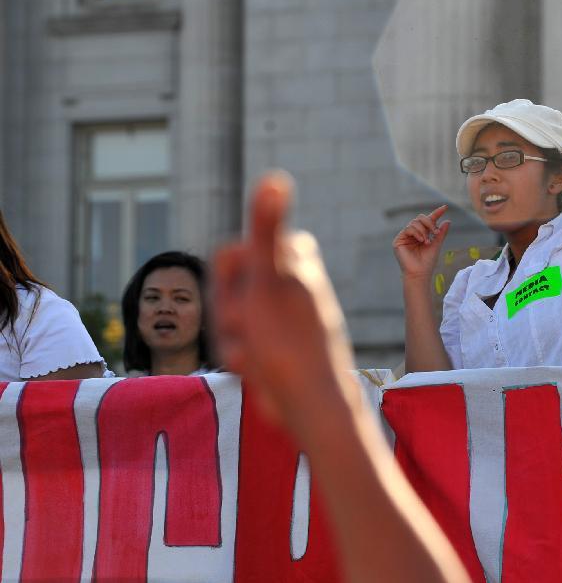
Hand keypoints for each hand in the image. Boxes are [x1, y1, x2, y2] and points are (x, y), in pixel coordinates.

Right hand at [214, 171, 355, 432]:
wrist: (312, 404)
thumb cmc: (292, 341)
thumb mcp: (272, 280)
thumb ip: (268, 230)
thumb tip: (275, 178)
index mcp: (295, 262)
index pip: (234, 251)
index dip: (228, 275)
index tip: (243, 292)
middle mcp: (289, 286)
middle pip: (228, 288)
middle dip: (228, 313)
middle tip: (250, 330)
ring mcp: (281, 319)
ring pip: (229, 321)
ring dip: (234, 341)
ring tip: (256, 356)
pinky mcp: (276, 348)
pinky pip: (240, 347)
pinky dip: (245, 360)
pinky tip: (260, 371)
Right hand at [392, 205, 450, 280]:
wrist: (419, 273)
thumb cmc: (427, 262)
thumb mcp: (437, 245)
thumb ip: (441, 233)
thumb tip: (447, 220)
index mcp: (422, 234)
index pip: (428, 220)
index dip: (436, 213)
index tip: (445, 207)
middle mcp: (413, 233)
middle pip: (420, 218)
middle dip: (429, 223)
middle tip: (436, 232)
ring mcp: (405, 236)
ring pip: (414, 222)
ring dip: (423, 230)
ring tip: (427, 241)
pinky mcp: (398, 240)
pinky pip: (408, 229)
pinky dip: (417, 232)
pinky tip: (422, 240)